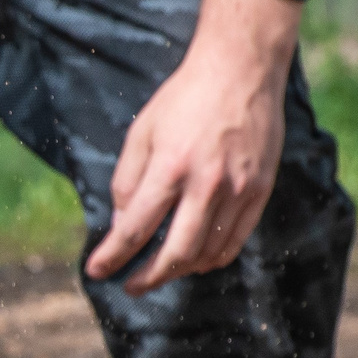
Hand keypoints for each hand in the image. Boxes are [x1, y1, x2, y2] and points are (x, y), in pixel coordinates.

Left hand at [83, 0, 302, 295]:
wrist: (240, 71)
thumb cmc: (184, 99)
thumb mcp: (141, 132)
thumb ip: (128, 181)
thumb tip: (122, 225)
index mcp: (170, 167)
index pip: (135, 228)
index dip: (113, 256)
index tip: (97, 270)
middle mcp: (207, 184)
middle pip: (176, 253)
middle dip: (148, 278)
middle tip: (130, 286)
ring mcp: (238, 190)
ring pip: (208, 253)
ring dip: (179, 270)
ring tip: (160, 270)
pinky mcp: (260, 191)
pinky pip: (235, 241)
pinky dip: (212, 259)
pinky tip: (194, 260)